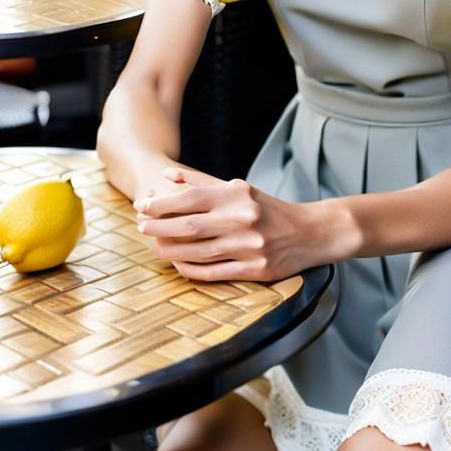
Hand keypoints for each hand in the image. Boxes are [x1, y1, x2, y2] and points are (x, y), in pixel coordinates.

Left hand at [135, 167, 322, 282]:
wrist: (310, 233)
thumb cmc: (268, 209)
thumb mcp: (241, 190)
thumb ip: (204, 184)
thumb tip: (170, 176)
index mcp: (238, 196)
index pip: (191, 199)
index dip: (162, 204)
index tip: (142, 207)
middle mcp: (243, 220)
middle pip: (189, 227)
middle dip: (159, 228)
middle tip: (140, 228)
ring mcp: (250, 247)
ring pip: (198, 253)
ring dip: (170, 251)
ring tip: (154, 248)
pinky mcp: (256, 271)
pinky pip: (214, 273)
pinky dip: (191, 270)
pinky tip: (178, 264)